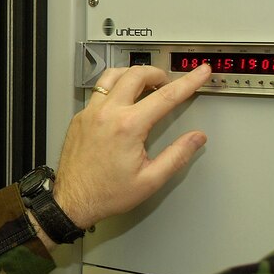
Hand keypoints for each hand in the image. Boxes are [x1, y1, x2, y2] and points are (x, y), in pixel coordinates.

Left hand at [53, 63, 210, 230]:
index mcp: (127, 127)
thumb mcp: (150, 180)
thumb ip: (177, 155)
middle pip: (135, 74)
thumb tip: (196, 138)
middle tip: (169, 82)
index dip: (188, 82)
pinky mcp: (79, 118)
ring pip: (111, 76)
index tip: (200, 73)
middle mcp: (106, 114)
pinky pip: (98, 92)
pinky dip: (114, 89)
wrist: (73, 201)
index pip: (166, 96)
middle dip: (158, 73)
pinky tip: (121, 101)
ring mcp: (89, 113)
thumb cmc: (106, 194)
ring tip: (145, 85)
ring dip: (132, 74)